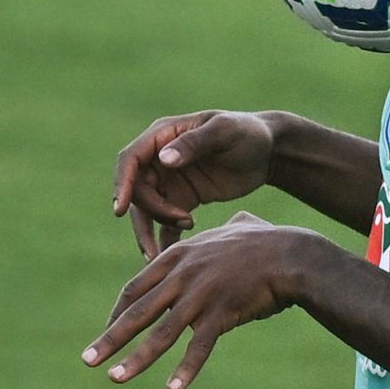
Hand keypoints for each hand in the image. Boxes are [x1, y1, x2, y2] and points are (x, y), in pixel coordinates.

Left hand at [81, 211, 315, 388]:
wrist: (292, 254)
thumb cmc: (267, 242)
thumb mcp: (237, 228)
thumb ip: (224, 231)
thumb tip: (234, 225)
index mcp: (179, 256)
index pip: (136, 288)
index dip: (118, 312)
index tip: (107, 329)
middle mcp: (182, 275)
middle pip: (137, 311)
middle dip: (110, 337)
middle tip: (87, 359)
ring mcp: (200, 294)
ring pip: (160, 333)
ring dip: (135, 359)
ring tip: (114, 378)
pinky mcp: (221, 312)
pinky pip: (199, 346)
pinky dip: (186, 369)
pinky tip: (173, 388)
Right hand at [112, 111, 277, 258]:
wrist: (269, 152)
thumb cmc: (247, 132)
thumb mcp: (224, 132)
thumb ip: (194, 143)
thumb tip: (163, 161)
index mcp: (163, 135)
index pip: (131, 160)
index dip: (122, 183)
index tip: (120, 209)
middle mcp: (159, 159)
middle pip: (137, 191)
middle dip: (151, 212)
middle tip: (183, 224)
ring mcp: (169, 181)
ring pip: (146, 211)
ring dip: (152, 232)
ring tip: (167, 253)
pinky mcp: (181, 200)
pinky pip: (163, 224)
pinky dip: (164, 241)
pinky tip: (175, 257)